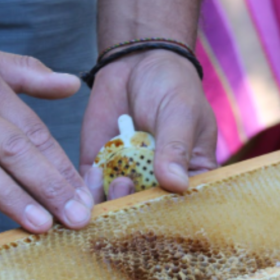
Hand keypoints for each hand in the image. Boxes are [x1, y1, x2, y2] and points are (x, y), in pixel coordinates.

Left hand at [79, 50, 217, 202]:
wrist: (137, 62)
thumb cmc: (172, 87)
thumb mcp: (180, 114)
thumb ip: (176, 147)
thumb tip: (176, 184)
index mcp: (189, 176)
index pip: (184, 208)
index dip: (173, 217)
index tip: (163, 215)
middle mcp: (157, 184)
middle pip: (148, 213)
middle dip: (138, 211)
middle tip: (136, 191)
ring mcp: (128, 177)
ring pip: (117, 206)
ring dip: (114, 201)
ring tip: (120, 181)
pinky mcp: (100, 168)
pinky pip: (92, 190)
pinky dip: (90, 188)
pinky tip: (96, 174)